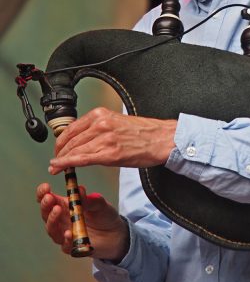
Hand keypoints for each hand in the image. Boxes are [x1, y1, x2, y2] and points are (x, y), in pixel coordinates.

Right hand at [36, 182, 129, 260]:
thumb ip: (89, 199)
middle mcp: (62, 220)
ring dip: (52, 220)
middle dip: (45, 205)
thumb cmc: (104, 215)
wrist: (116, 234)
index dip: (43, 193)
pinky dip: (65, 240)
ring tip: (57, 209)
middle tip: (49, 198)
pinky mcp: (72, 247)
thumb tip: (79, 189)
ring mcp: (65, 234)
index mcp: (65, 205)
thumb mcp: (100, 204)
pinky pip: (65, 245)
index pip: (48, 199)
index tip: (46, 186)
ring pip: (52, 229)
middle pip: (46, 214)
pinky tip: (68, 233)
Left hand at [48, 107, 176, 174]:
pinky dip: (68, 163)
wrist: (162, 139)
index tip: (58, 148)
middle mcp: (100, 124)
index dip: (61, 140)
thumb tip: (83, 139)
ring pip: (74, 150)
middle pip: (71, 139)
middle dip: (60, 151)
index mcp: (101, 114)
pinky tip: (62, 167)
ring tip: (57, 166)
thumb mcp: (116, 122)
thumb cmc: (144, 133)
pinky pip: (82, 159)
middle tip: (56, 160)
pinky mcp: (110, 154)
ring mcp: (105, 138)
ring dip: (62, 160)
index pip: (72, 127)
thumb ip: (99, 128)